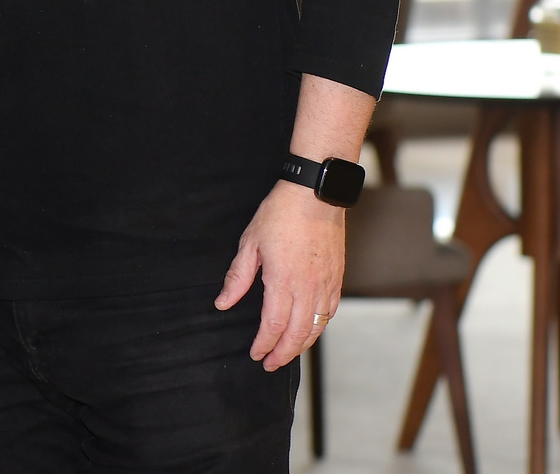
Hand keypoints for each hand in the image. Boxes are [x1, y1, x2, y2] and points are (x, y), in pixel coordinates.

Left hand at [215, 181, 344, 370]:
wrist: (315, 195)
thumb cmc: (280, 214)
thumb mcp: (249, 243)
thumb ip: (237, 277)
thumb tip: (222, 303)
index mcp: (283, 281)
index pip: (273, 325)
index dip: (264, 344)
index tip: (255, 354)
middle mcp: (308, 288)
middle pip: (297, 334)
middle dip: (283, 354)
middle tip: (270, 364)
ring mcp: (326, 284)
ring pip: (316, 327)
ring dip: (301, 345)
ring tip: (287, 353)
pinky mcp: (337, 278)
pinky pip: (329, 313)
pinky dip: (319, 328)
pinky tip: (309, 331)